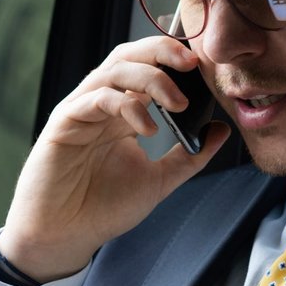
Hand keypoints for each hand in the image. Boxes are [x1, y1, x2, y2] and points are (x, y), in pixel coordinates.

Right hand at [0, 35, 229, 281]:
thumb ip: (189, 156)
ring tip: (178, 103)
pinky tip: (148, 129)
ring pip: (115, 68)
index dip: (174, 59)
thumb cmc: (102, 208)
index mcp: (124, 112)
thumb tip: (221, 130)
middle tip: (193, 63)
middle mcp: (102, 104)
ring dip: (152, 78)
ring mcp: (82, 109)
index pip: (149, 67)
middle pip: (130, 55)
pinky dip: (127, 106)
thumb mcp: (158, 181)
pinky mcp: (65, 120)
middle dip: (163, 50)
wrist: (64, 235)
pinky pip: (98, 97)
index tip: (204, 66)